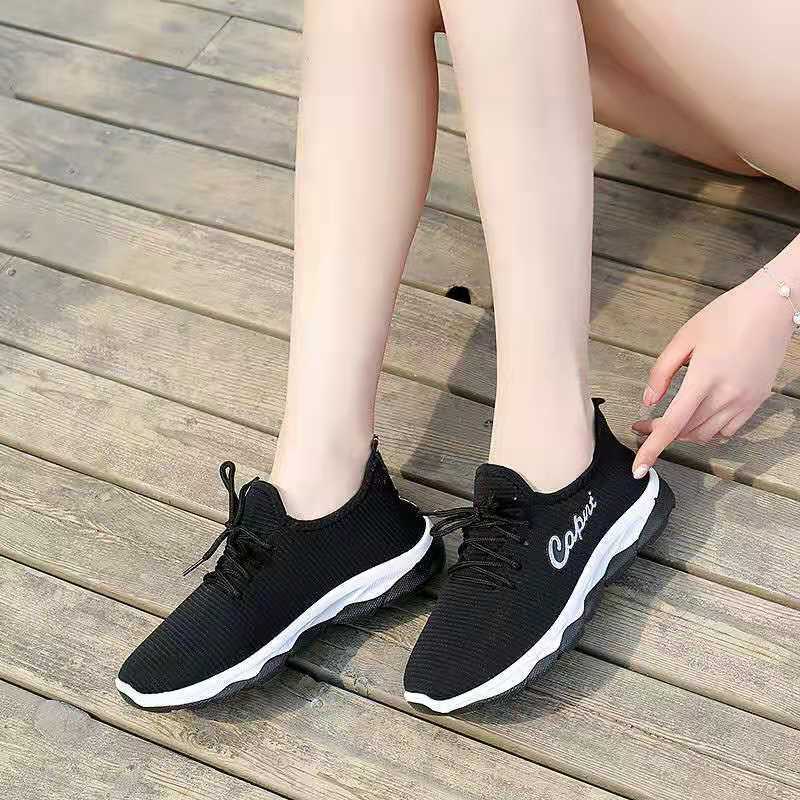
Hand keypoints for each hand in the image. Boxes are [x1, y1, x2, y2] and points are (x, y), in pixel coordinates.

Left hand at [630, 269, 794, 476]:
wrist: (772, 306)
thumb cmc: (726, 315)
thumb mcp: (684, 338)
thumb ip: (661, 372)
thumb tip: (649, 400)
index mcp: (704, 378)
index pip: (673, 423)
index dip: (653, 447)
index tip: (638, 467)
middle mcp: (727, 395)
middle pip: (687, 431)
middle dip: (661, 434)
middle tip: (643, 426)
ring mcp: (745, 400)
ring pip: (707, 434)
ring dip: (684, 434)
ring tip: (668, 422)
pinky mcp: (756, 401)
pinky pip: (728, 429)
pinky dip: (709, 431)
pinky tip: (698, 420)